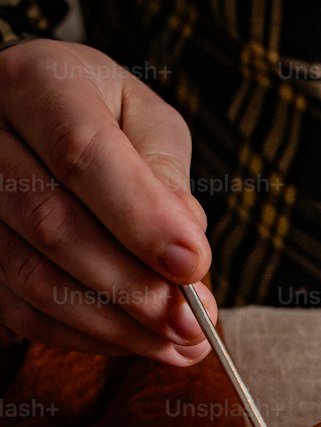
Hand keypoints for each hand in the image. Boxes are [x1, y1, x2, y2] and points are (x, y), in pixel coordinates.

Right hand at [0, 38, 215, 363]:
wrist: (38, 123)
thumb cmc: (105, 118)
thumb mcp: (146, 122)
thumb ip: (166, 178)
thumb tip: (185, 255)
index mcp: (36, 83)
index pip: (80, 153)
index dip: (139, 217)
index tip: (192, 266)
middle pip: (52, 224)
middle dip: (133, 287)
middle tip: (193, 324)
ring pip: (32, 278)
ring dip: (115, 325)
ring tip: (180, 343)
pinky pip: (22, 310)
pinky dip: (86, 336)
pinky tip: (136, 340)